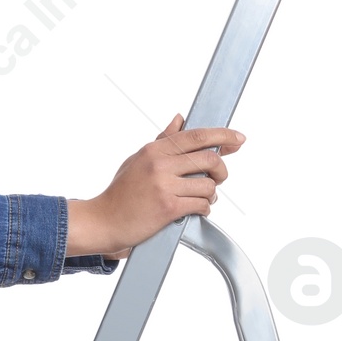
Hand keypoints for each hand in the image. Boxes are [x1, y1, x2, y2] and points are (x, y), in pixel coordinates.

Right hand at [64, 114, 243, 258]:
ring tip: (202, 198)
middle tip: (219, 177)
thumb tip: (179, 120)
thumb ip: (162, 141)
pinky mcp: (168, 207)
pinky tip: (197, 209)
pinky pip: (201, 204)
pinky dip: (204, 208)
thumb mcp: (138, 160)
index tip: (238, 138)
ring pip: (208, 185)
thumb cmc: (120, 193)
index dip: (223, 136)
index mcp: (154, 150)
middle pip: (209, 159)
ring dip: (211, 194)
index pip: (197, 136)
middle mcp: (160, 164)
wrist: (104, 220)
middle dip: (222, 170)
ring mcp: (164, 186)